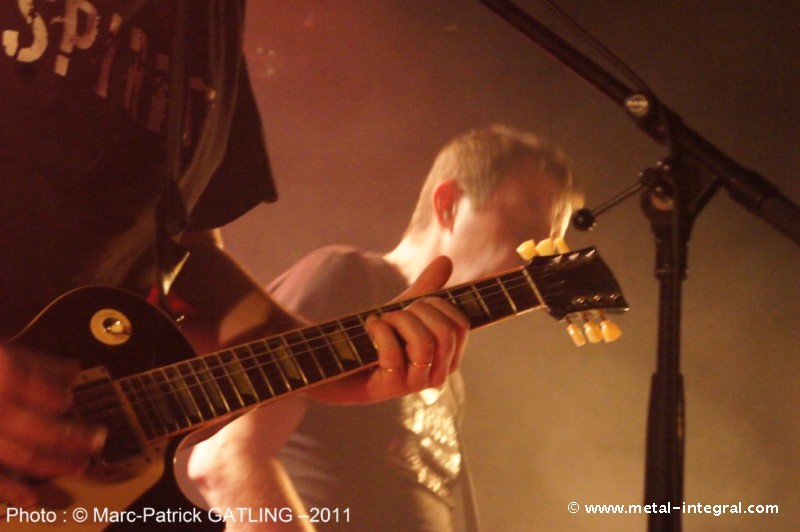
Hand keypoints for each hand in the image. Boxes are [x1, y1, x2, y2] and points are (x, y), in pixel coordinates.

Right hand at [0, 346, 104, 506]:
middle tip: (98, 438)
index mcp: (0, 378)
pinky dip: (10, 491)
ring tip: (80, 465)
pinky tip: (31, 499)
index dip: (55, 396)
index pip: (33, 389)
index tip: (69, 399)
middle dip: (73, 436)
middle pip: (39, 428)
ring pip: (23, 455)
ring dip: (56, 463)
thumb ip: (36, 363)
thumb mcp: (0, 356)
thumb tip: (73, 370)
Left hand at [310, 256, 468, 403]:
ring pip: (424, 343)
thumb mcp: (404, 309)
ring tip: (383, 320)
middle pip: (446, 331)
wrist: (338, 362)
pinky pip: (393, 353)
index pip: (460, 324)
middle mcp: (435, 374)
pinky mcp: (389, 388)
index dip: (438, 303)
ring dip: (399, 320)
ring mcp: (413, 384)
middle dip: (419, 310)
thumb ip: (427, 288)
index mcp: (446, 357)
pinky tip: (370, 326)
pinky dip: (379, 331)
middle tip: (397, 312)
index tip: (415, 304)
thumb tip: (445, 259)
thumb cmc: (375, 337)